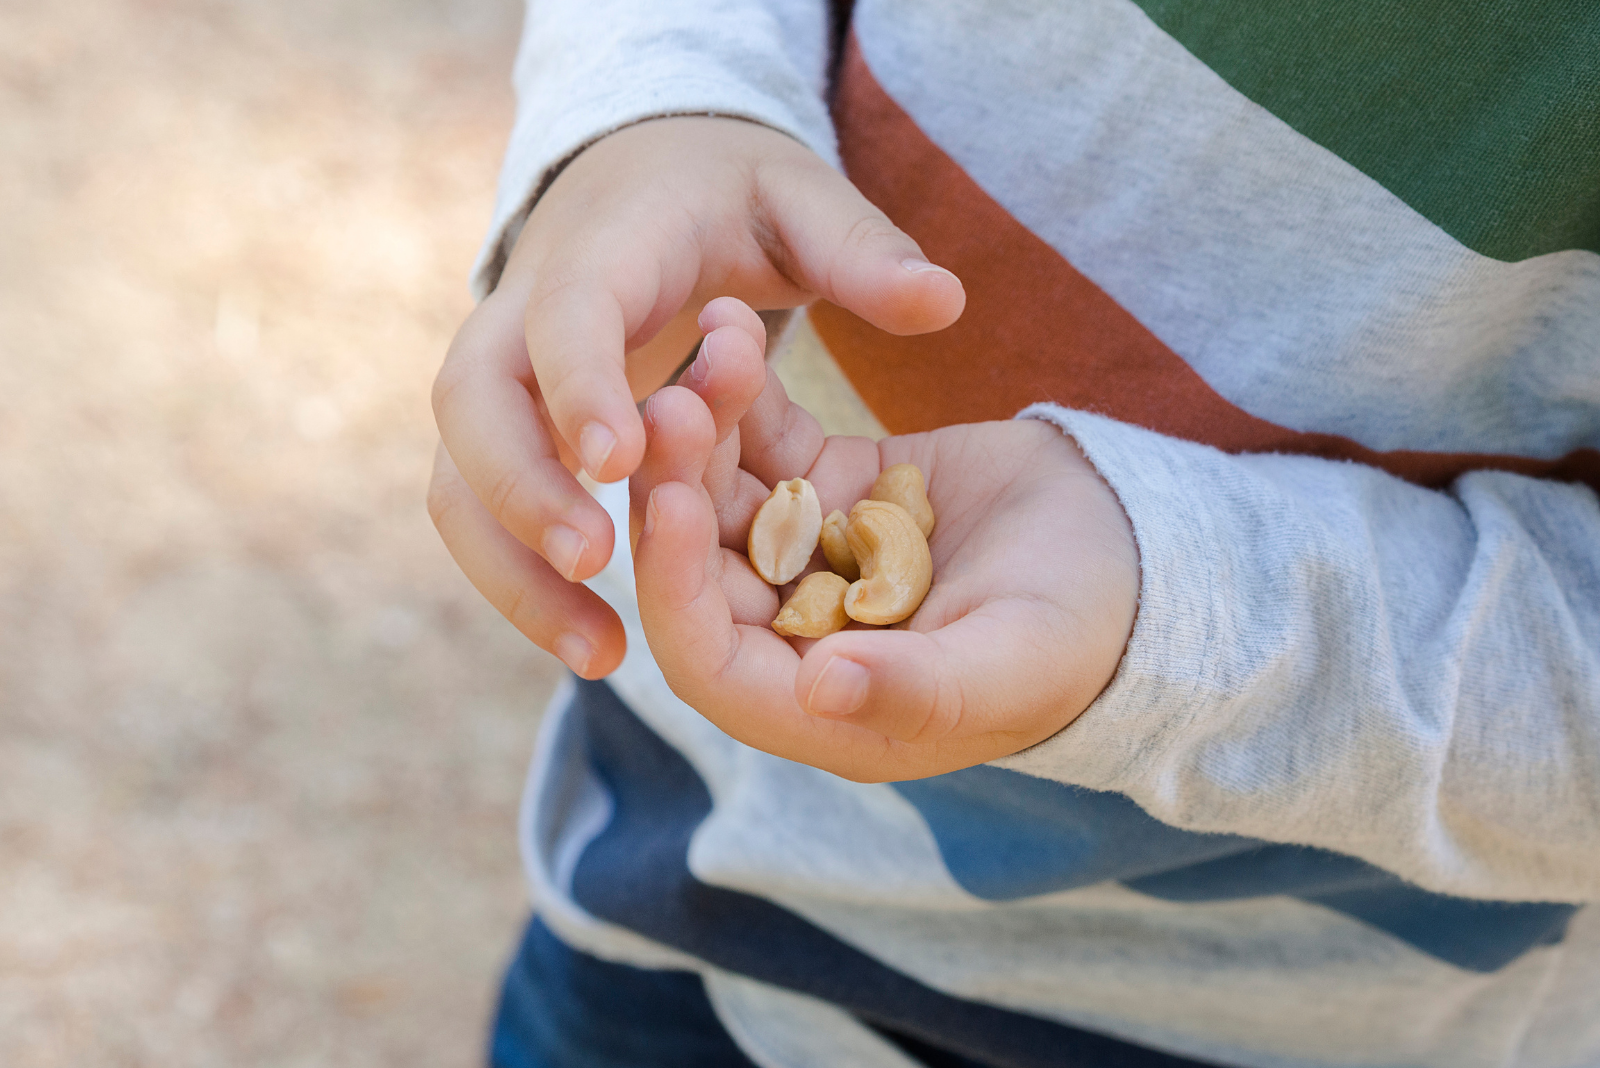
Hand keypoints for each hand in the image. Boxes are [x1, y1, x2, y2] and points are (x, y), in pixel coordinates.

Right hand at [428, 117, 964, 677]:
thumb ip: (862, 250)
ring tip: (598, 653)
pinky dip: (523, 579)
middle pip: (474, 408)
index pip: (566, 314)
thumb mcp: (799, 198)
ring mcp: (504, 379)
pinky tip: (594, 644)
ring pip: (459, 481)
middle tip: (597, 564)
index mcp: (600, 250)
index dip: (583, 385)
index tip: (621, 463)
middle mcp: (523, 314)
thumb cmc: (728, 192)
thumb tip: (944, 301)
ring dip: (512, 570)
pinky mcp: (511, 433)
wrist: (638, 176)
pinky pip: (484, 514)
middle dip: (522, 491)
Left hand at [632, 301, 1139, 781]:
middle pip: (703, 565)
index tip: (667, 508)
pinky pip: (770, 441)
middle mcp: (795, 633)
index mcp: (821, 702)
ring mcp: (809, 555)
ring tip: (711, 347)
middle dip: (678, 488)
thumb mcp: (1010, 667)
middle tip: (669, 405)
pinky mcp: (832, 487)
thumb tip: (817, 691)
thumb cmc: (1084, 637)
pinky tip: (734, 325)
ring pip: (726, 494)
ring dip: (706, 428)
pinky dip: (750, 392)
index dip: (676, 590)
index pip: (709, 659)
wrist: (1134, 552)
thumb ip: (917, 689)